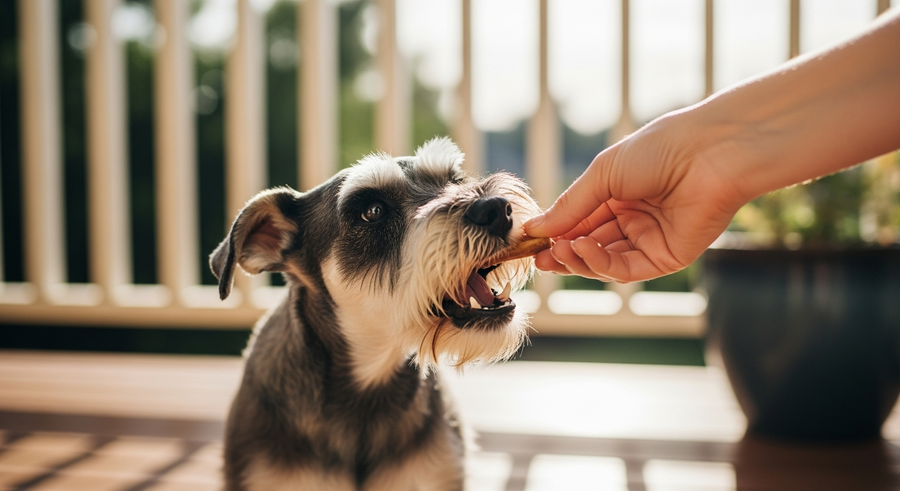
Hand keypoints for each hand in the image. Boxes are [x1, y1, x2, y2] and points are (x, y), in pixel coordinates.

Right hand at [525, 111, 744, 282]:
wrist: (709, 153)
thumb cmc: (659, 150)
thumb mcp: (603, 174)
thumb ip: (570, 205)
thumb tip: (536, 228)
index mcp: (618, 195)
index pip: (579, 222)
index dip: (555, 233)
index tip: (530, 240)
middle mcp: (633, 220)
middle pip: (589, 246)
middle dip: (562, 253)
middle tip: (538, 256)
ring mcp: (649, 240)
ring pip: (604, 262)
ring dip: (577, 259)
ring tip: (558, 251)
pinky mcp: (666, 258)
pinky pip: (625, 269)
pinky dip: (600, 263)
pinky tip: (582, 249)